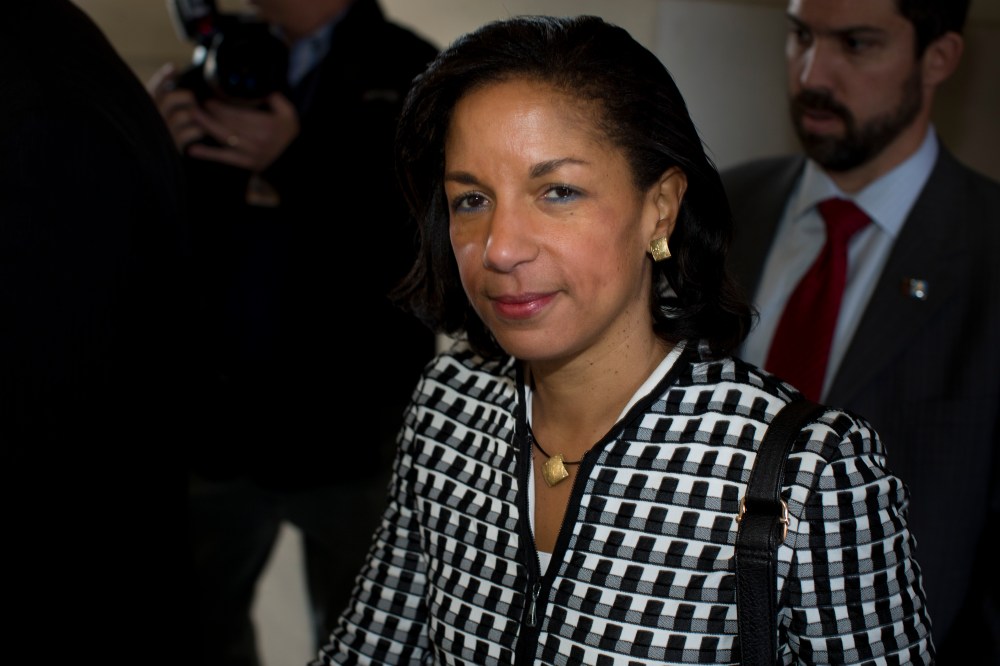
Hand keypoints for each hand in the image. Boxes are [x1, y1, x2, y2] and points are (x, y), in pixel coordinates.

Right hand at [146, 62, 207, 150]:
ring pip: (186, 114)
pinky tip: (197, 132)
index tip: (173, 67)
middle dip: (186, 97)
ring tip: (195, 120)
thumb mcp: (149, 118)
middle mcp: (150, 118)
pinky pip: (193, 131)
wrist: (145, 168)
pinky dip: (198, 131)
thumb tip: (172, 75)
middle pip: (172, 98)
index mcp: (142, 108)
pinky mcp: (172, 145)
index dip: (163, 77)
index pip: (153, 88)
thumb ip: (158, 101)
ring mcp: (162, 131)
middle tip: (191, 101)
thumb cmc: (148, 140)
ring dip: (195, 116)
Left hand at [186, 93, 300, 171]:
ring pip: (223, 137)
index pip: (239, 114)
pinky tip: (192, 150)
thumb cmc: (289, 136)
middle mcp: (257, 140)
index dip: (222, 106)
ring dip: (205, 126)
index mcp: (267, 126)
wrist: (294, 161)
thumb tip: (260, 87)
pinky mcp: (246, 163)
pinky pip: (224, 158)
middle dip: (210, 113)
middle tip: (195, 103)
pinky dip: (208, 154)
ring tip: (192, 116)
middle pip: (228, 124)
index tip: (210, 99)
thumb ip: (275, 99)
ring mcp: (250, 153)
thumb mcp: (288, 114)